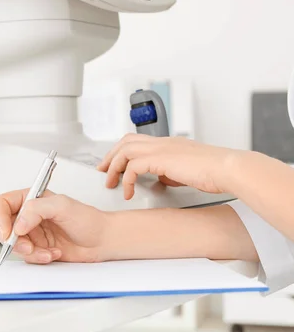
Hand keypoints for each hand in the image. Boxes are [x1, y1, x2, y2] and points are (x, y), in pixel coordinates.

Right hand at [0, 189, 109, 263]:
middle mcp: (28, 215)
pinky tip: (53, 253)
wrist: (102, 241)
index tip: (9, 231)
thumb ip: (37, 209)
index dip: (0, 217)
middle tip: (27, 245)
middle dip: (12, 240)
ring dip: (30, 251)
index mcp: (30, 199)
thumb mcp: (62, 206)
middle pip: (2, 227)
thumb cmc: (88, 219)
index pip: (2, 204)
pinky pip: (27, 256)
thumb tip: (18, 223)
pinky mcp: (37, 248)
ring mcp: (32, 233)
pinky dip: (39, 258)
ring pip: (14, 245)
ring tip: (47, 251)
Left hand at [97, 133, 239, 199]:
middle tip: (102, 171)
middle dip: (110, 156)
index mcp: (169, 143)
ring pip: (125, 150)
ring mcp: (161, 148)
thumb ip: (170, 173)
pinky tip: (128, 192)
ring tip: (110, 183)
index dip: (122, 150)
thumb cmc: (215, 172)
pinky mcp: (161, 159)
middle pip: (125, 141)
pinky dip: (127, 180)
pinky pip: (133, 166)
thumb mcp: (186, 172)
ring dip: (113, 167)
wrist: (228, 169)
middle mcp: (163, 142)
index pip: (137, 140)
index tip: (114, 164)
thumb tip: (160, 179)